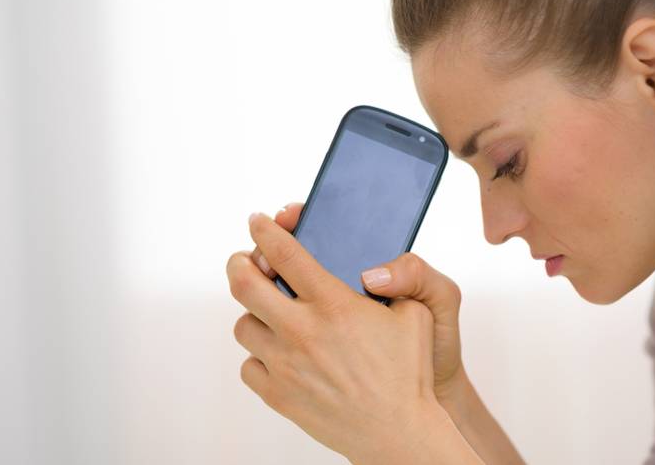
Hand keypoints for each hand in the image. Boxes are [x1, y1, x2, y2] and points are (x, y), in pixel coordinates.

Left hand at [253, 203, 467, 412]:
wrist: (398, 433)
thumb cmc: (408, 373)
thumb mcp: (415, 313)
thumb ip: (398, 280)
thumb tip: (367, 269)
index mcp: (333, 304)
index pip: (284, 253)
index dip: (266, 230)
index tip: (258, 221)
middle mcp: (302, 331)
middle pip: (244, 283)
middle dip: (239, 262)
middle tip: (244, 260)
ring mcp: (285, 365)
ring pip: (243, 325)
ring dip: (253, 314)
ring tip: (268, 314)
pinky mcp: (278, 394)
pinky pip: (249, 366)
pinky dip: (259, 356)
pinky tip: (278, 354)